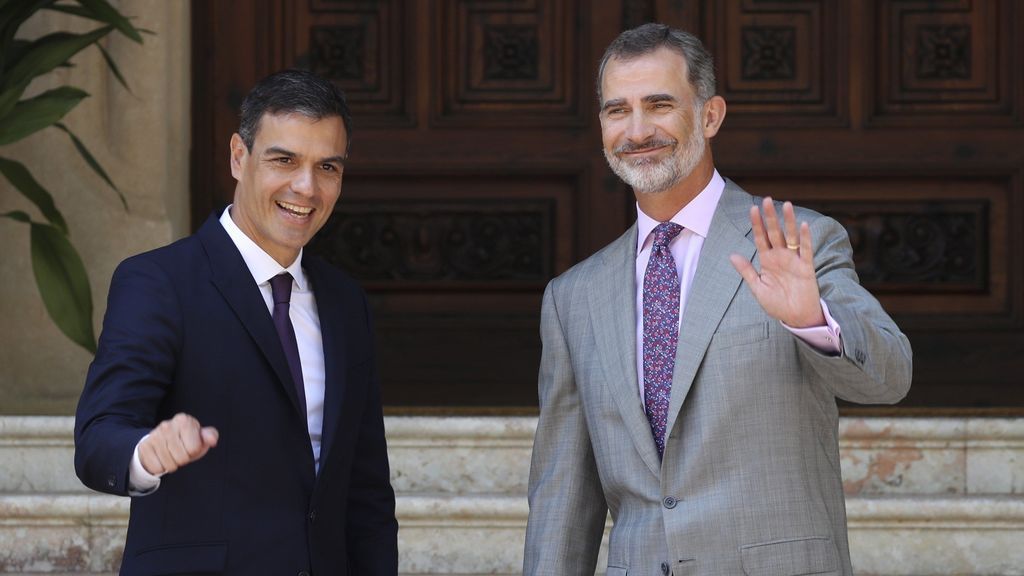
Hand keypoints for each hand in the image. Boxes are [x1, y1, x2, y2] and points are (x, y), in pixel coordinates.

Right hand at [139, 413, 218, 475]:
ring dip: (172, 464)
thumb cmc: (185, 440)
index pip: (194, 448)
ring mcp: (154, 435)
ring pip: (169, 465)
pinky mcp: (144, 446)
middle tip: (179, 452)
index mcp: (184, 421)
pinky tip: (161, 457)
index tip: (189, 445)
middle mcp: (167, 425)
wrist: (161, 441)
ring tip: (171, 455)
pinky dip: (160, 467)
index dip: (194, 451)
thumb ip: (210, 436)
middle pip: (182, 458)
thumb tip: (212, 440)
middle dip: (183, 459)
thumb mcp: (200, 437)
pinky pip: (156, 468)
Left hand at [729, 197, 825, 327]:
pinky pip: (806, 250)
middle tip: (767, 199)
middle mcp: (780, 257)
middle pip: (774, 233)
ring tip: (786, 205)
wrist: (795, 317)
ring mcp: (794, 260)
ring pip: (790, 237)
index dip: (757, 224)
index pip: (760, 238)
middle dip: (770, 217)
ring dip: (789, 221)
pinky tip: (804, 225)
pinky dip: (805, 238)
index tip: (752, 209)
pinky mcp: (806, 267)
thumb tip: (732, 255)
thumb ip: (746, 271)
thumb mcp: (757, 287)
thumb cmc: (776, 303)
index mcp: (767, 260)